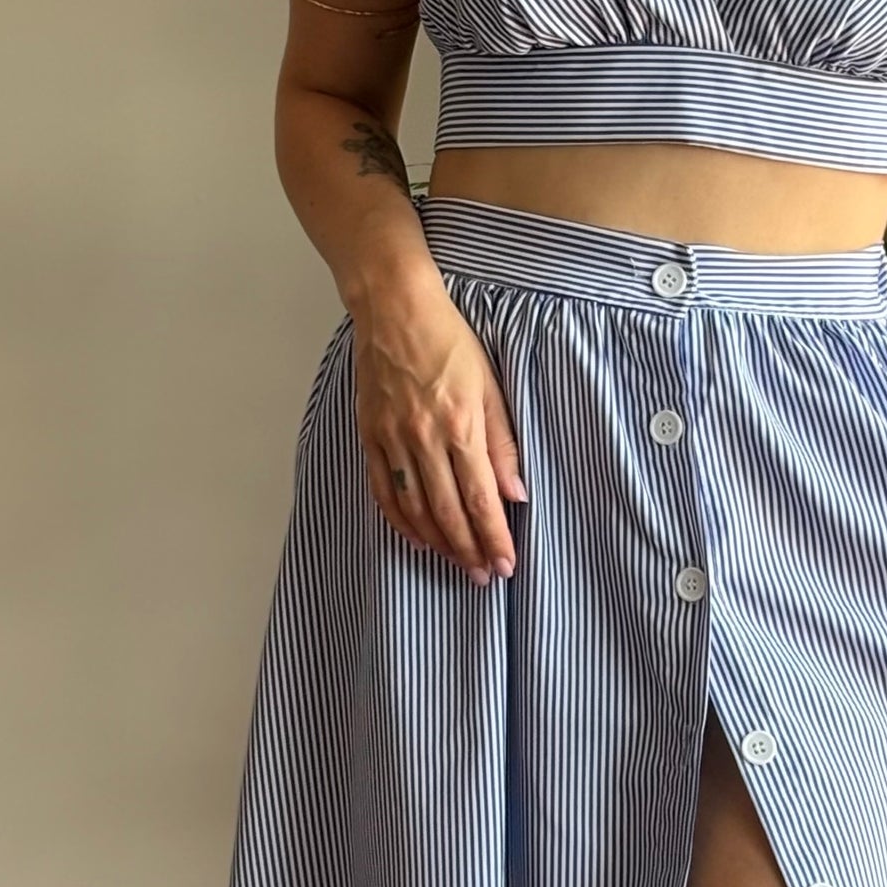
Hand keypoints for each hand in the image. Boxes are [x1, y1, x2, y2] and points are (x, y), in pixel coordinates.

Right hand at [350, 281, 527, 583]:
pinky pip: (384, 491)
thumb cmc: (449, 341)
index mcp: (460, 426)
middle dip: (469, 551)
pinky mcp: (370, 436)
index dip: (494, 538)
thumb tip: (515, 493)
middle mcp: (424, 439)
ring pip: (415, 509)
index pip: (481, 500)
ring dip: (439, 543)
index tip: (505, 564)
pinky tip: (418, 538)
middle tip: (484, 576)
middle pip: (448, 513)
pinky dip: (401, 521)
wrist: (394, 309)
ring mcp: (393, 440)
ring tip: (457, 563)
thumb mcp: (490, 386)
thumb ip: (503, 444)